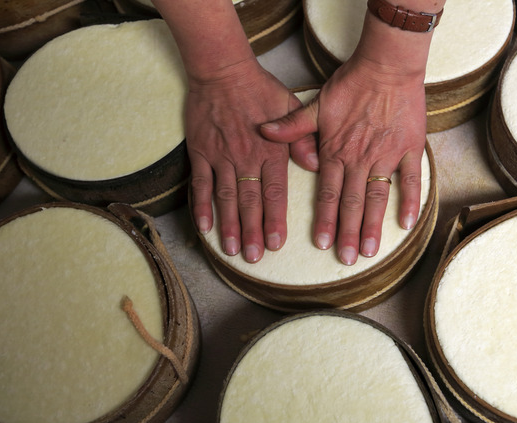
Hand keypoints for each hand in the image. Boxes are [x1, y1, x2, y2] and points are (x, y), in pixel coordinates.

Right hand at [188, 59, 308, 262]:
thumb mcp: (290, 107)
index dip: (275, 220)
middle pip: (250, 202)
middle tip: (253, 258)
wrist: (223, 71)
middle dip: (252, 232)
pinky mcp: (201, 152)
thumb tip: (316, 165)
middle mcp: (246, 157)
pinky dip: (201, 205)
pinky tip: (204, 227)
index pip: (275, 192)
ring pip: (226, 197)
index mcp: (271, 151)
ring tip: (231, 250)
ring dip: (229, 225)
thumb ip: (303, 138)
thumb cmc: (260, 89)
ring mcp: (221, 156)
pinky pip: (200, 183)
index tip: (276, 244)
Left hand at [261, 53, 426, 265]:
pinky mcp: (410, 148)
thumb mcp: (315, 105)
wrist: (386, 66)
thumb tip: (263, 132)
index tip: (323, 244)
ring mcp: (387, 155)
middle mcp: (360, 158)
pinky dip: (410, 202)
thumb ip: (292, 125)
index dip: (326, 220)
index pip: (328, 194)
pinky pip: (411, 179)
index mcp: (336, 151)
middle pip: (352, 202)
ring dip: (373, 225)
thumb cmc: (350, 84)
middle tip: (347, 260)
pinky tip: (406, 225)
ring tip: (370, 250)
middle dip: (348, 233)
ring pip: (378, 197)